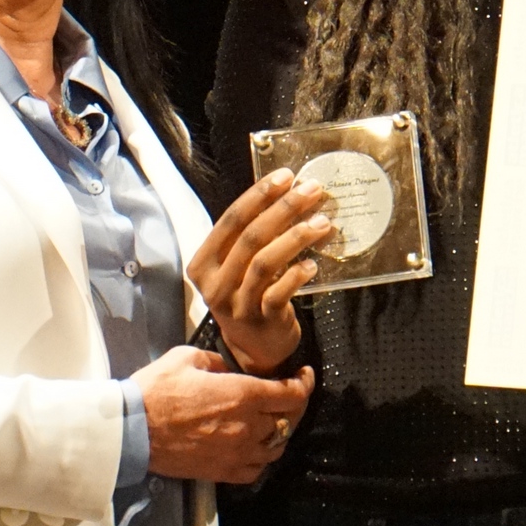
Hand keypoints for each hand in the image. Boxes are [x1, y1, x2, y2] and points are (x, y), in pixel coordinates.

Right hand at [136, 345, 313, 483]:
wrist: (131, 429)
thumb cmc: (156, 390)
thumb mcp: (187, 357)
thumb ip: (217, 361)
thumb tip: (228, 369)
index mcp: (242, 394)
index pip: (291, 393)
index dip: (304, 383)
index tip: (304, 375)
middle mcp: (247, 425)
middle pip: (288, 420)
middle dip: (292, 405)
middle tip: (285, 396)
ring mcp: (236, 452)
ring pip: (276, 447)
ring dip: (279, 433)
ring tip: (271, 422)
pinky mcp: (222, 471)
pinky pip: (256, 470)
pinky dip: (261, 459)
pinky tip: (254, 448)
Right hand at [188, 170, 331, 373]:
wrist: (253, 349)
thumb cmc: (247, 295)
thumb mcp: (237, 266)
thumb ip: (251, 236)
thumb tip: (287, 192)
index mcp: (203, 264)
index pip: (230, 221)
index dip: (258, 195)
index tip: (286, 177)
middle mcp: (215, 284)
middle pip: (250, 237)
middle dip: (284, 208)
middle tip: (312, 190)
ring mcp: (237, 304)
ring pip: (265, 262)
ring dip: (296, 237)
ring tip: (322, 222)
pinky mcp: (260, 320)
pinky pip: (279, 292)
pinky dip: (297, 275)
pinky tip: (313, 264)